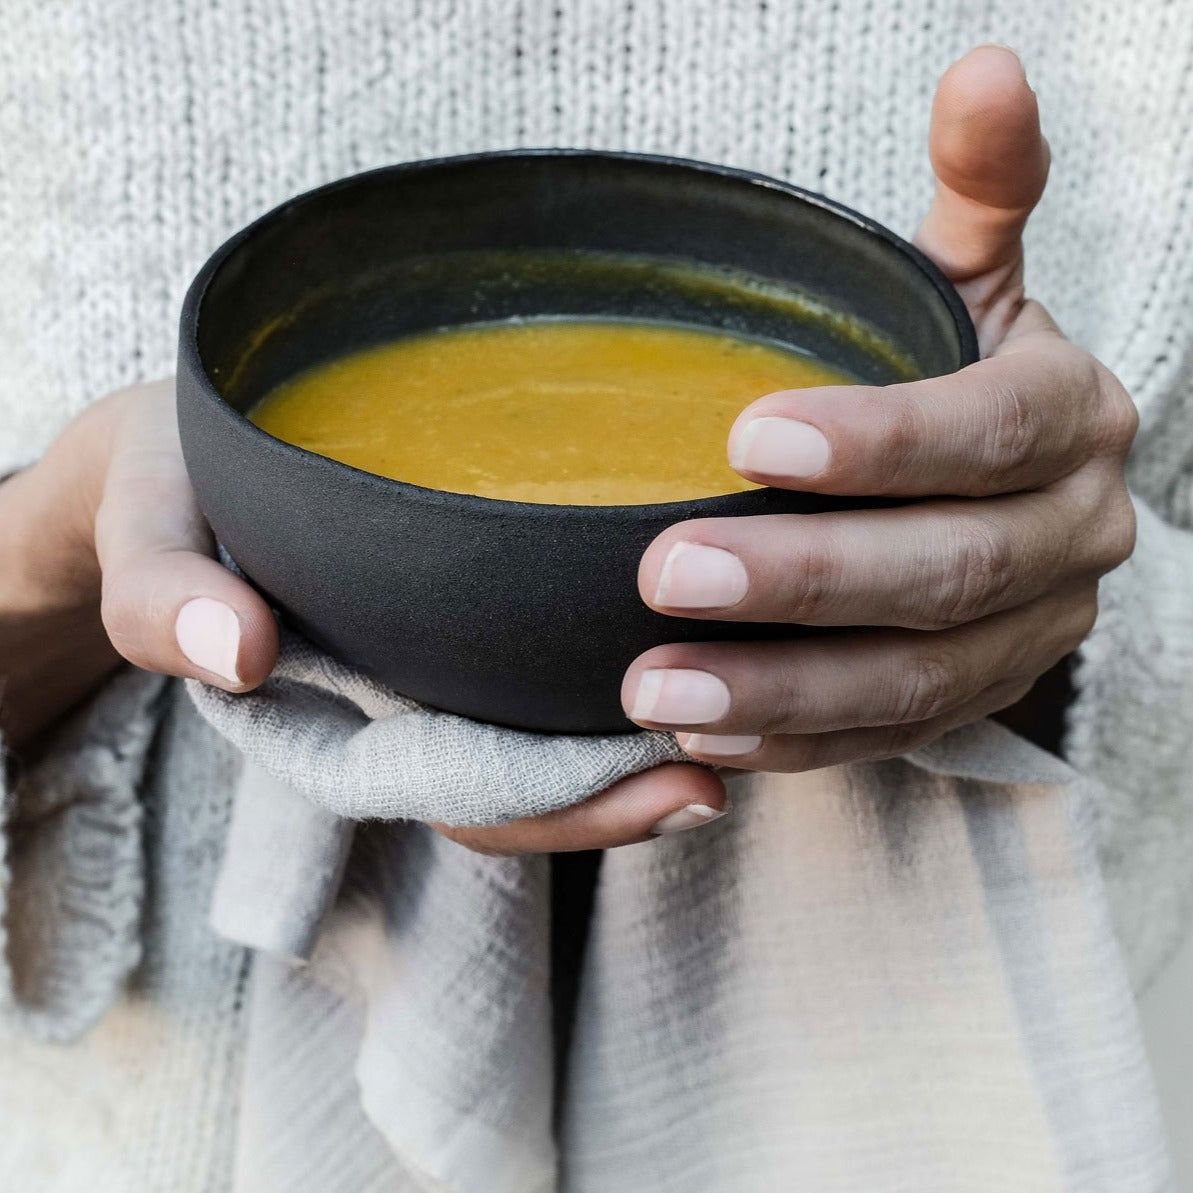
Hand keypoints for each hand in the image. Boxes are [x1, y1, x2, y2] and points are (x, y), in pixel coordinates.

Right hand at [2, 381, 725, 847]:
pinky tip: (703, 646)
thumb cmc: (165, 489)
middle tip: (722, 776)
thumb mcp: (145, 529)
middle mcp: (406, 708)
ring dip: (644, 741)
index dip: (554, 808)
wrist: (176, 455)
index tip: (662, 787)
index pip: (456, 793)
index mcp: (335, 722)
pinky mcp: (466, 616)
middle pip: (524, 788)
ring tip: (750, 721)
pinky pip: (547, 673)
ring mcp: (440, 669)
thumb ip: (162, 598)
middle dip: (620, 796)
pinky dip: (622, 673)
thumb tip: (236, 650)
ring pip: (550, 740)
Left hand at [622, 45, 1137, 770]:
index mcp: (1066, 421)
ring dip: (780, 691)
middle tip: (665, 571)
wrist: (997, 485)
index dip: (877, 441)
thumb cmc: (956, 370)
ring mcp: (1028, 635)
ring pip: (913, 678)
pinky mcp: (975, 700)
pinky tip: (704, 742)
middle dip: (803, 581)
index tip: (747, 437)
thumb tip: (986, 66)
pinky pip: (888, 738)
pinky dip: (796, 744)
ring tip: (658, 691)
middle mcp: (1071, 536)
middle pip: (943, 570)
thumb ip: (980, 193)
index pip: (984, 434)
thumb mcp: (969, 280)